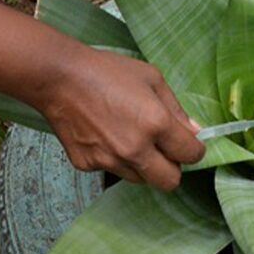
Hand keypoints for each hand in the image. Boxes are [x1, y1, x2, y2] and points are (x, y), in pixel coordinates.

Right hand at [35, 46, 203, 190]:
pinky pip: (112, 170)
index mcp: (156, 124)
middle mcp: (135, 149)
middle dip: (172, 168)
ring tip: (129, 136)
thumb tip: (194, 132)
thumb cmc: (106, 71)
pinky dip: (114, 159)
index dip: (194, 149)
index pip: (191, 155)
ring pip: (140, 179)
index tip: (187, 143)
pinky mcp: (88, 165)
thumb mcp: (151, 78)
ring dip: (143, 164)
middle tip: (163, 149)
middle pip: (169, 182)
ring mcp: (109, 160)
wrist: (60, 77)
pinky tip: (105, 135)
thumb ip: (176, 109)